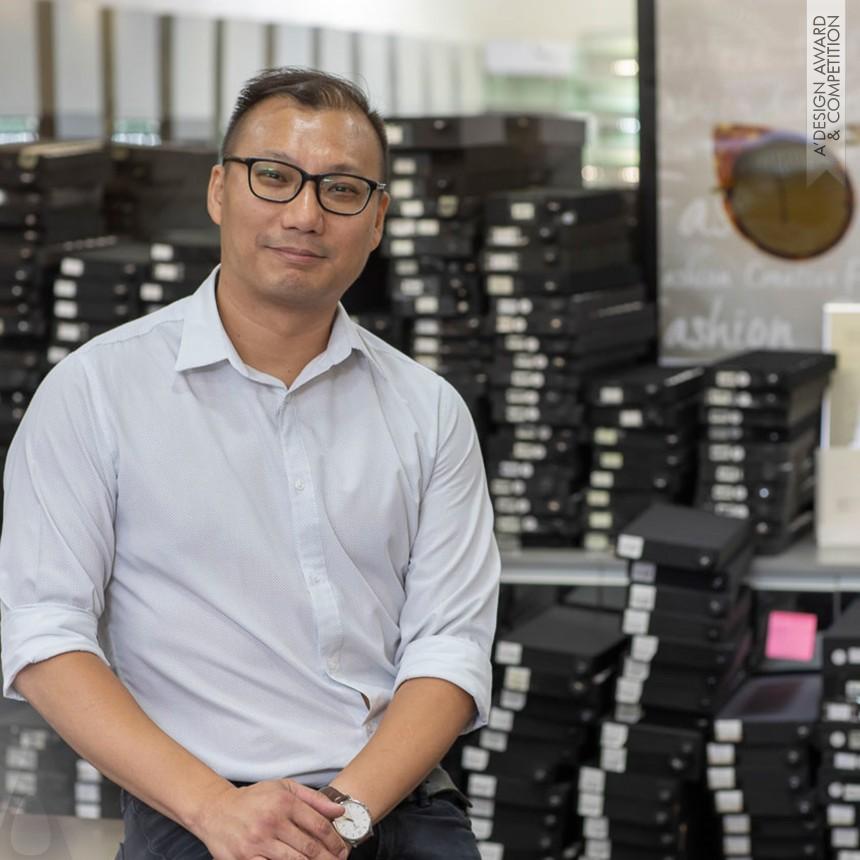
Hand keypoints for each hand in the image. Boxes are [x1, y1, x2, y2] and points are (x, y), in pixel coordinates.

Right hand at [192, 778, 348, 859]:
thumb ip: (314, 799)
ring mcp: (257, 842)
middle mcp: (272, 822)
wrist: (216, 810)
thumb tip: (339, 811)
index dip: (335, 841)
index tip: (342, 849)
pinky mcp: (244, 859)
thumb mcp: (284, 788)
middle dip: (328, 858)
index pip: (318, 825)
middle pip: (309, 848)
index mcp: (284, 802)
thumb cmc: (254, 799)